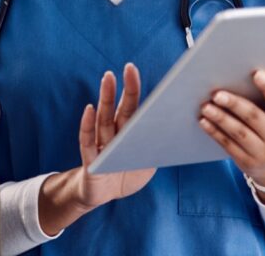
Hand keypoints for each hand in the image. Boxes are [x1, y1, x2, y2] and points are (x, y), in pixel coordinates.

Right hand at [38, 63, 155, 234]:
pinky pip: (88, 142)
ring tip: (108, 79)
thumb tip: (177, 130)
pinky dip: (87, 126)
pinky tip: (89, 110)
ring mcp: (102, 146)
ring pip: (104, 119)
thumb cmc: (126, 174)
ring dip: (106, 99)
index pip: (132, 107)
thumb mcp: (147, 162)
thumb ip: (156, 147)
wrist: (103, 196)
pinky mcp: (92, 162)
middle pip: (119, 108)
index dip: (134, 89)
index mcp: (128, 132)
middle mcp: (113, 134)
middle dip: (123, 87)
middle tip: (127, 68)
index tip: (135, 69)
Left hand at [198, 70, 264, 203]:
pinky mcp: (247, 162)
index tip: (256, 73)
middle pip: (254, 117)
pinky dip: (214, 132)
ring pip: (239, 133)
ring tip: (206, 106)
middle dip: (234, 104)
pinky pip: (228, 145)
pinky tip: (203, 121)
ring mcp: (263, 153)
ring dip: (221, 118)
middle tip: (217, 93)